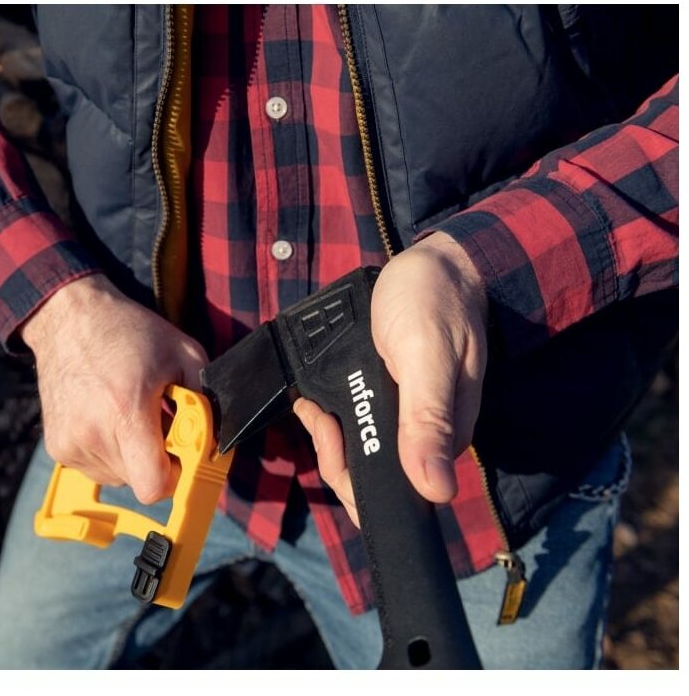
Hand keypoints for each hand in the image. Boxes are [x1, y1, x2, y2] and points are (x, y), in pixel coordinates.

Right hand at [21, 274, 208, 503]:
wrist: (69, 320)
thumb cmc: (128, 332)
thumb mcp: (183, 354)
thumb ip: (205, 401)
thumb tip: (215, 440)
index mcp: (126, 411)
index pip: (153, 485)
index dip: (175, 477)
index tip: (181, 457)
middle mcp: (93, 433)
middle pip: (139, 481)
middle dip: (156, 459)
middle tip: (157, 424)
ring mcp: (70, 443)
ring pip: (118, 477)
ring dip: (131, 456)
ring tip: (127, 414)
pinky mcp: (57, 447)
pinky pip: (96, 468)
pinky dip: (108, 451)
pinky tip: (106, 417)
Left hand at [293, 233, 487, 525]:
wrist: (438, 262)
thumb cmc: (436, 301)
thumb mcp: (426, 356)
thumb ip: (428, 421)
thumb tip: (437, 491)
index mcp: (443, 437)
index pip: (397, 495)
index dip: (355, 482)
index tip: (332, 435)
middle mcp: (424, 435)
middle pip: (370, 478)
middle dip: (333, 455)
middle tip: (317, 412)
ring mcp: (405, 417)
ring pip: (357, 453)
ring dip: (327, 434)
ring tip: (313, 402)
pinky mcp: (389, 398)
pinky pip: (355, 425)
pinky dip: (328, 416)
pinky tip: (314, 398)